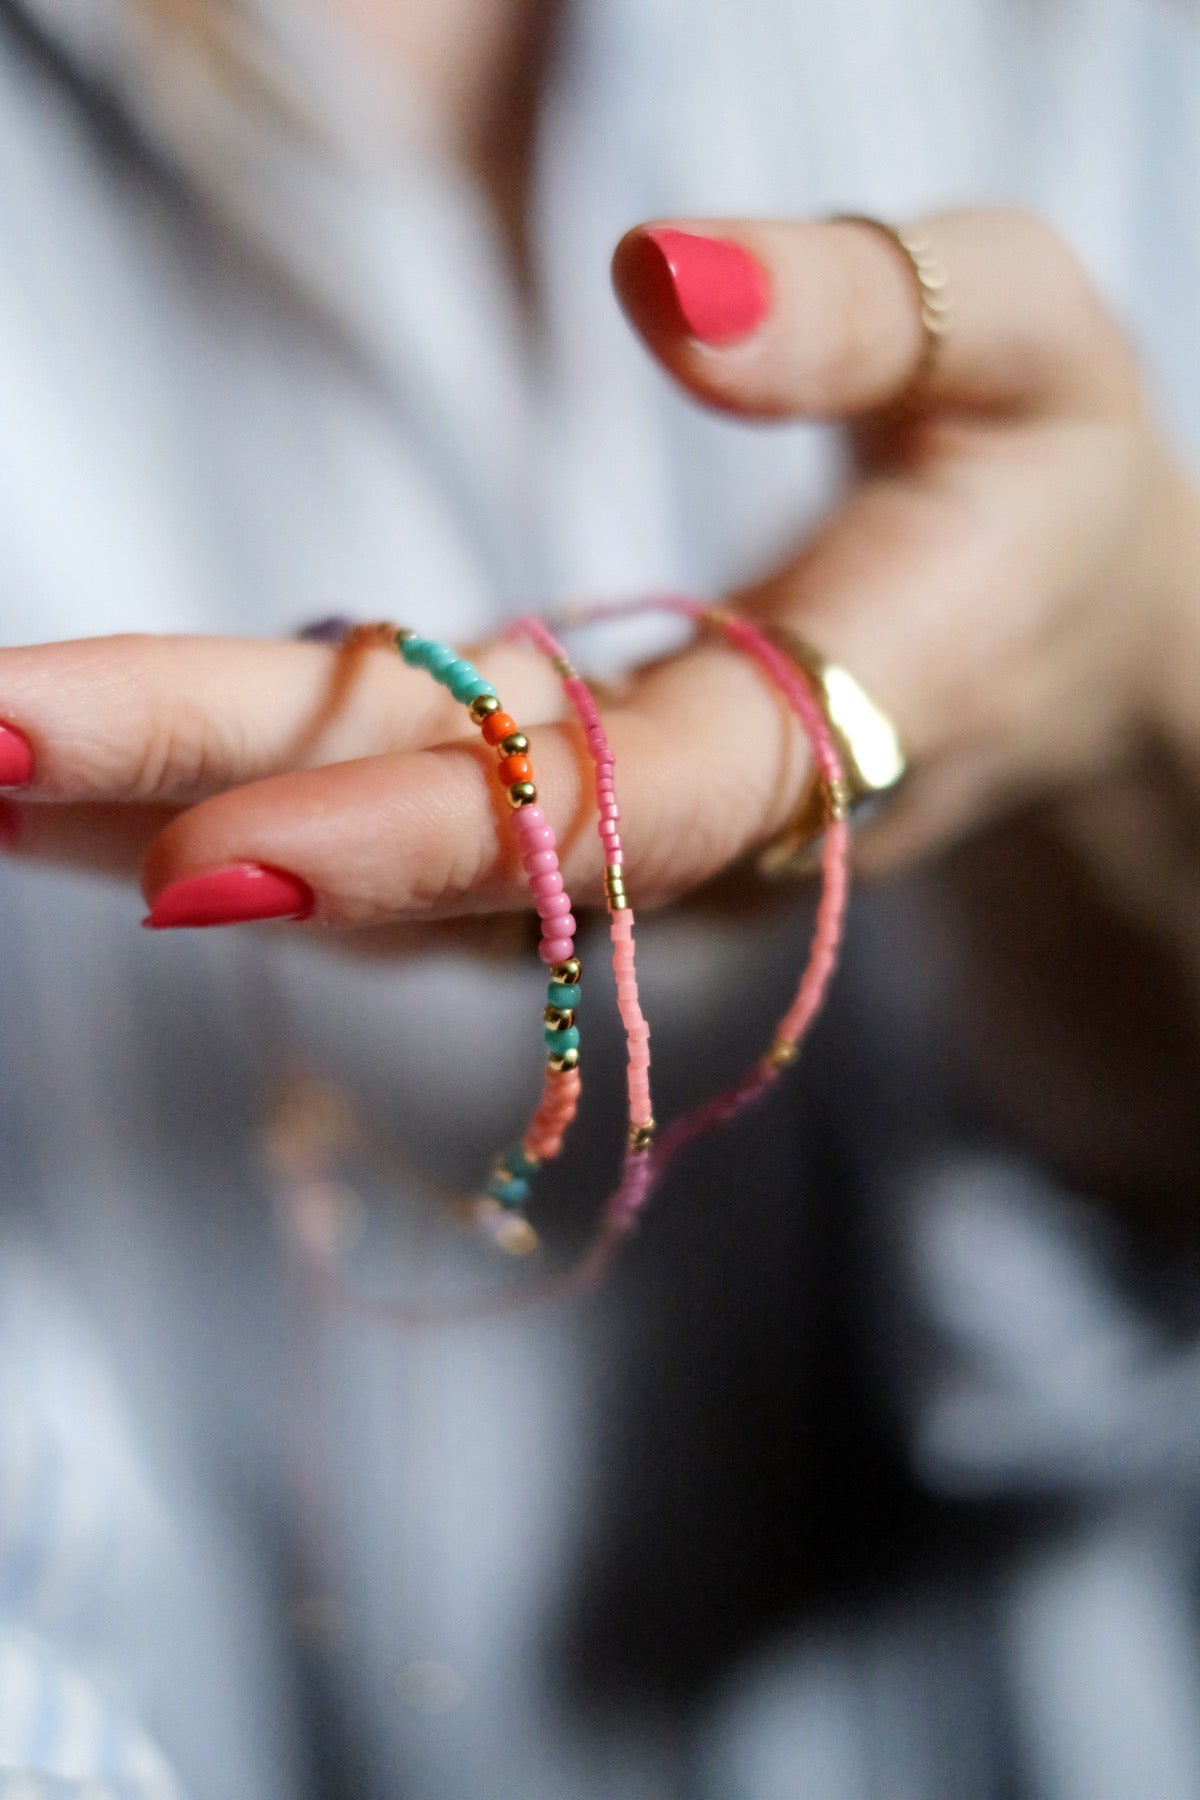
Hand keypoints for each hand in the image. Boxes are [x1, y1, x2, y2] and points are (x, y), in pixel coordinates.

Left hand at [0, 209, 1194, 939]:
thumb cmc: (1040, 488)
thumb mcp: (1024, 344)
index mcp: (837, 731)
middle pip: (441, 848)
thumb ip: (869, 308)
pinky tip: (95, 775)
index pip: (611, 817)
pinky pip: (400, 827)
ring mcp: (626, 859)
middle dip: (207, 808)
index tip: (199, 853)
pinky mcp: (575, 834)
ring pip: (390, 860)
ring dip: (179, 824)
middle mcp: (707, 839)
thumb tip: (663, 281)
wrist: (1050, 656)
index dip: (417, 838)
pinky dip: (245, 800)